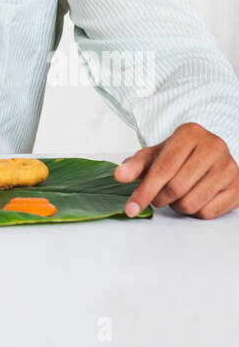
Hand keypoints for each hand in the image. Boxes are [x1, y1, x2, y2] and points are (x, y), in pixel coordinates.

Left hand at [114, 123, 238, 219]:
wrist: (209, 155)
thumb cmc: (180, 155)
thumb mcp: (156, 154)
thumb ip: (136, 164)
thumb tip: (119, 175)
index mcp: (190, 133)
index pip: (164, 168)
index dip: (145, 191)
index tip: (131, 208)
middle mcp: (214, 146)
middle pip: (176, 188)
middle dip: (161, 198)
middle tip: (159, 196)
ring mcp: (228, 166)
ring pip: (192, 203)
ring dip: (178, 206)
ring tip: (178, 195)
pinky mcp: (238, 186)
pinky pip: (208, 213)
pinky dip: (195, 212)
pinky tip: (195, 198)